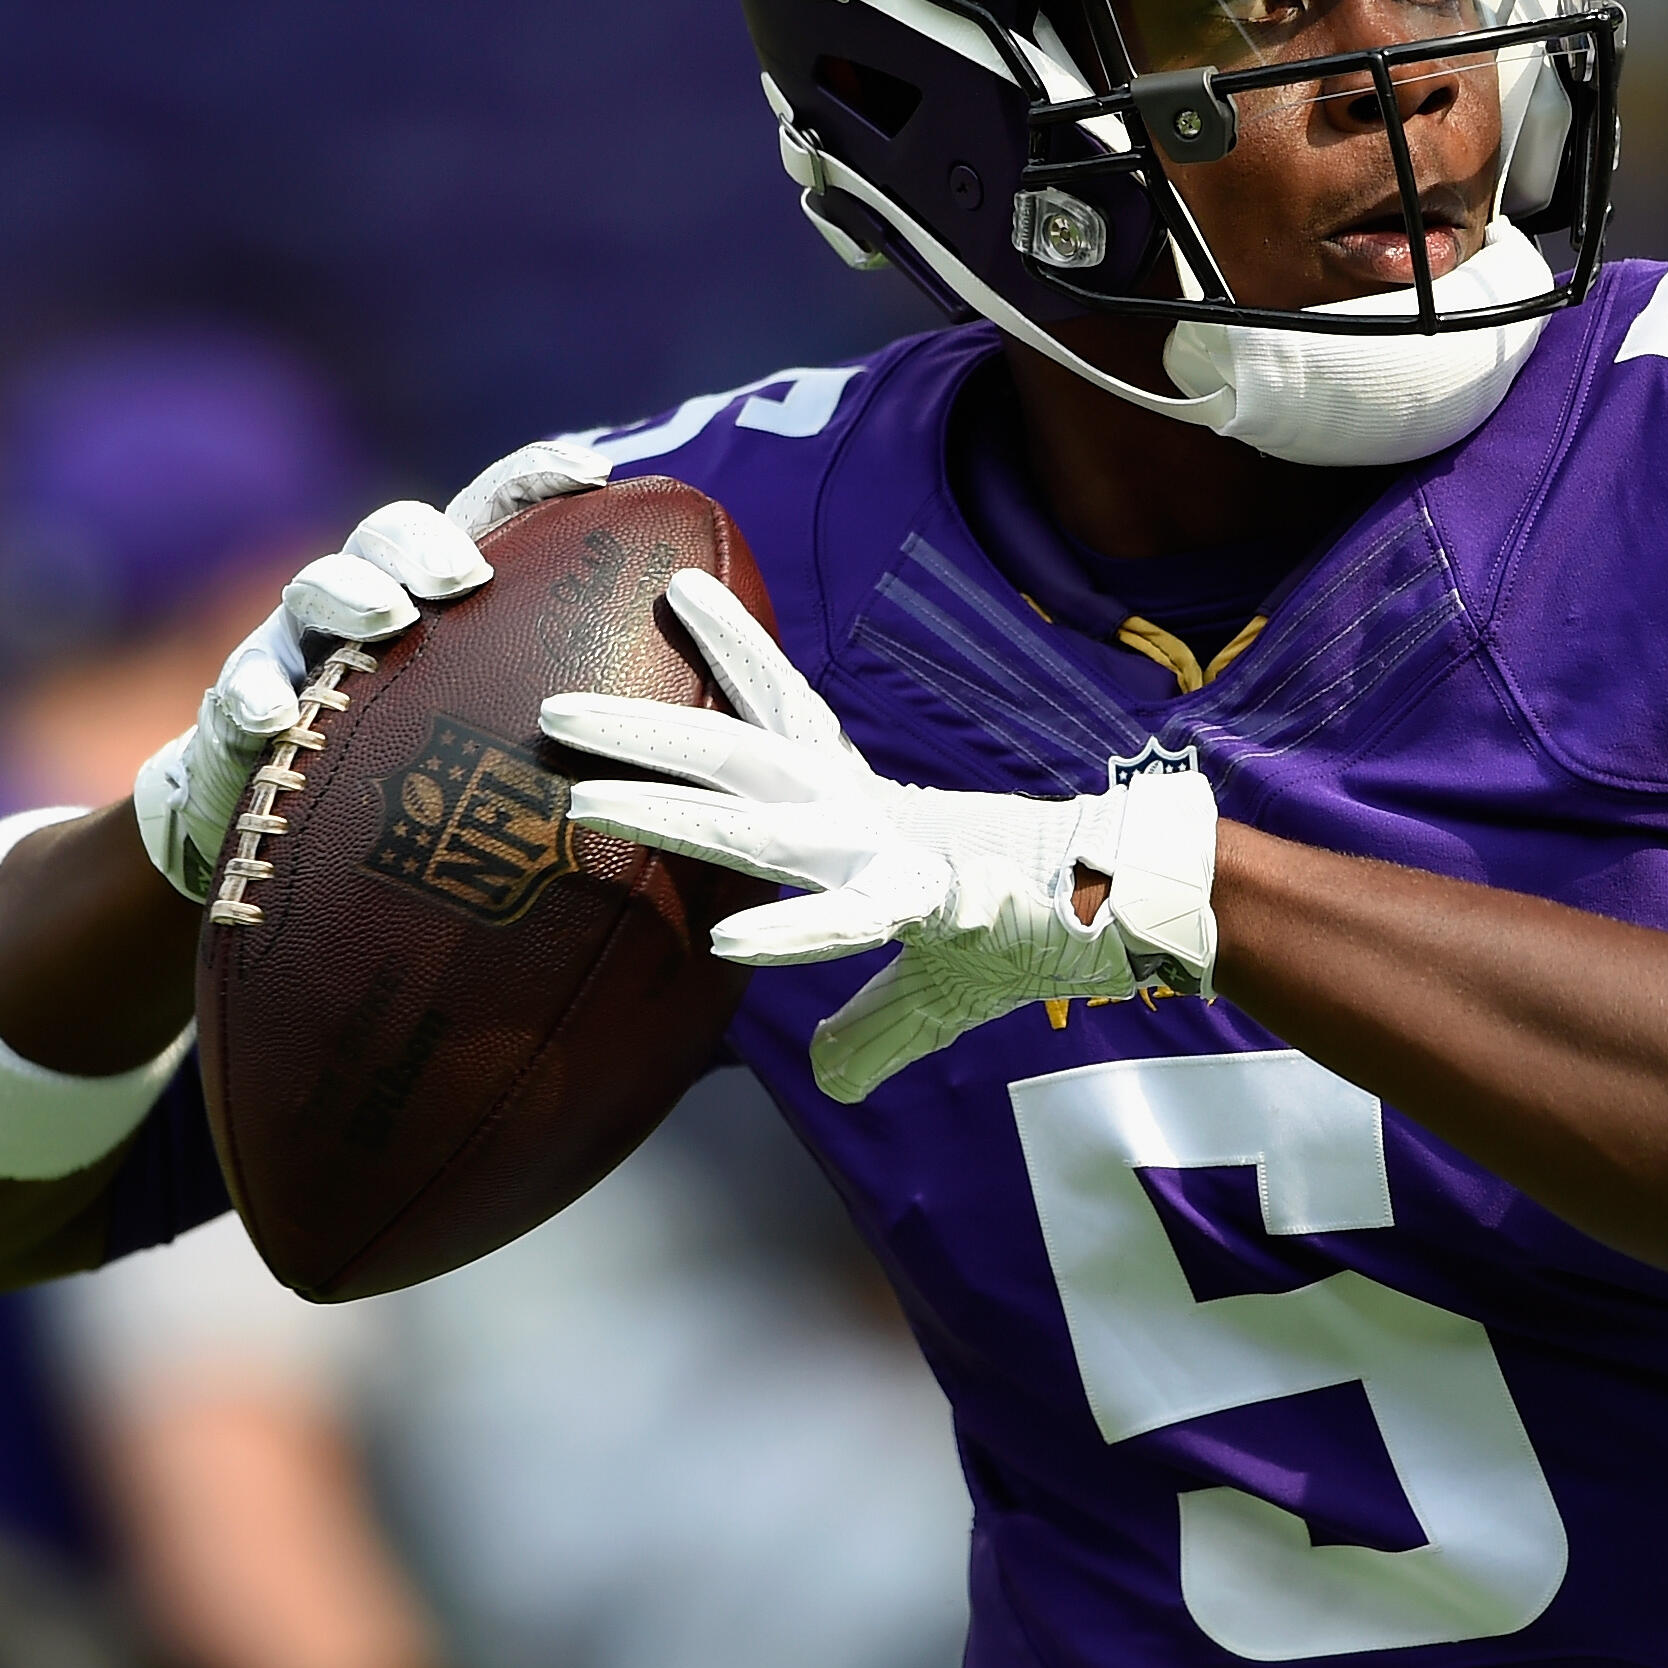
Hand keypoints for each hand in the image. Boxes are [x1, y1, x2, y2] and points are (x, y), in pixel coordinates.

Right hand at [129, 441, 609, 901]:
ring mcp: (297, 654)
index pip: (492, 516)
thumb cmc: (429, 795)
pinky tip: (274, 715)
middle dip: (426, 538)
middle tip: (464, 573)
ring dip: (346, 593)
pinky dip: (253, 694)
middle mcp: (370, 608)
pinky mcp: (238, 715)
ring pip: (312, 589)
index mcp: (447, 604)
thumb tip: (730, 740)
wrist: (292, 859)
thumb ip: (599, 728)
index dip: (535, 480)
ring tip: (385, 618)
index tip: (595, 473)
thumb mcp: (513, 758)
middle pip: (391, 535)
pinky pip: (238, 692)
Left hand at [543, 571, 1217, 1100]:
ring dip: (674, 808)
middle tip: (553, 709)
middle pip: (734, 754)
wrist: (1114, 918)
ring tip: (590, 798)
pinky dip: (789, 932)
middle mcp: (858, 816)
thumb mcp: (929, 990)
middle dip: (644, 730)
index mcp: (857, 811)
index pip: (777, 714)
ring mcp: (888, 855)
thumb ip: (873, 1025)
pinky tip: (727, 945)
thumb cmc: (1019, 935)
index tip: (674, 592)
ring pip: (761, 821)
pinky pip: (846, 923)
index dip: (726, 655)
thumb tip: (832, 1075)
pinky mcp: (928, 907)